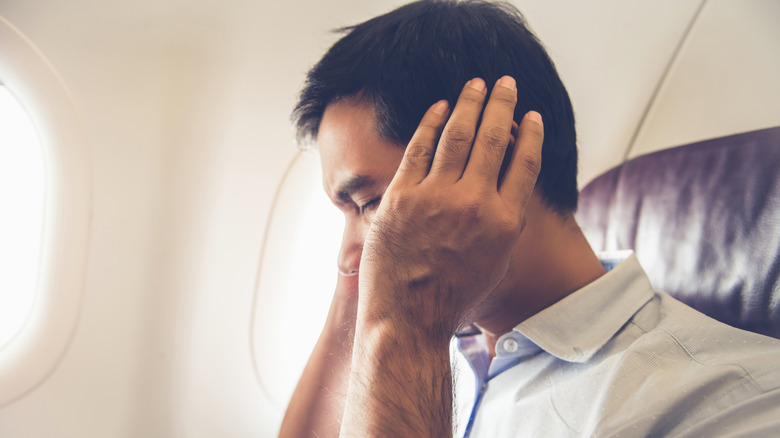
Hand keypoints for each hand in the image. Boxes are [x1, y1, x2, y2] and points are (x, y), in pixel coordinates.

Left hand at [357, 76, 543, 338]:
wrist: (408, 320)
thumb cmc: (453, 298)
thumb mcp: (496, 264)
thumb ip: (505, 224)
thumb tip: (509, 193)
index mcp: (505, 221)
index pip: (525, 163)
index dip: (531, 134)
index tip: (532, 115)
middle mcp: (475, 203)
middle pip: (494, 138)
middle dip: (502, 103)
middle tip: (505, 83)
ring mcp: (436, 196)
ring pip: (458, 134)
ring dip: (469, 103)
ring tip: (476, 84)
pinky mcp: (402, 195)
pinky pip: (419, 147)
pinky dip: (431, 123)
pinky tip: (439, 108)